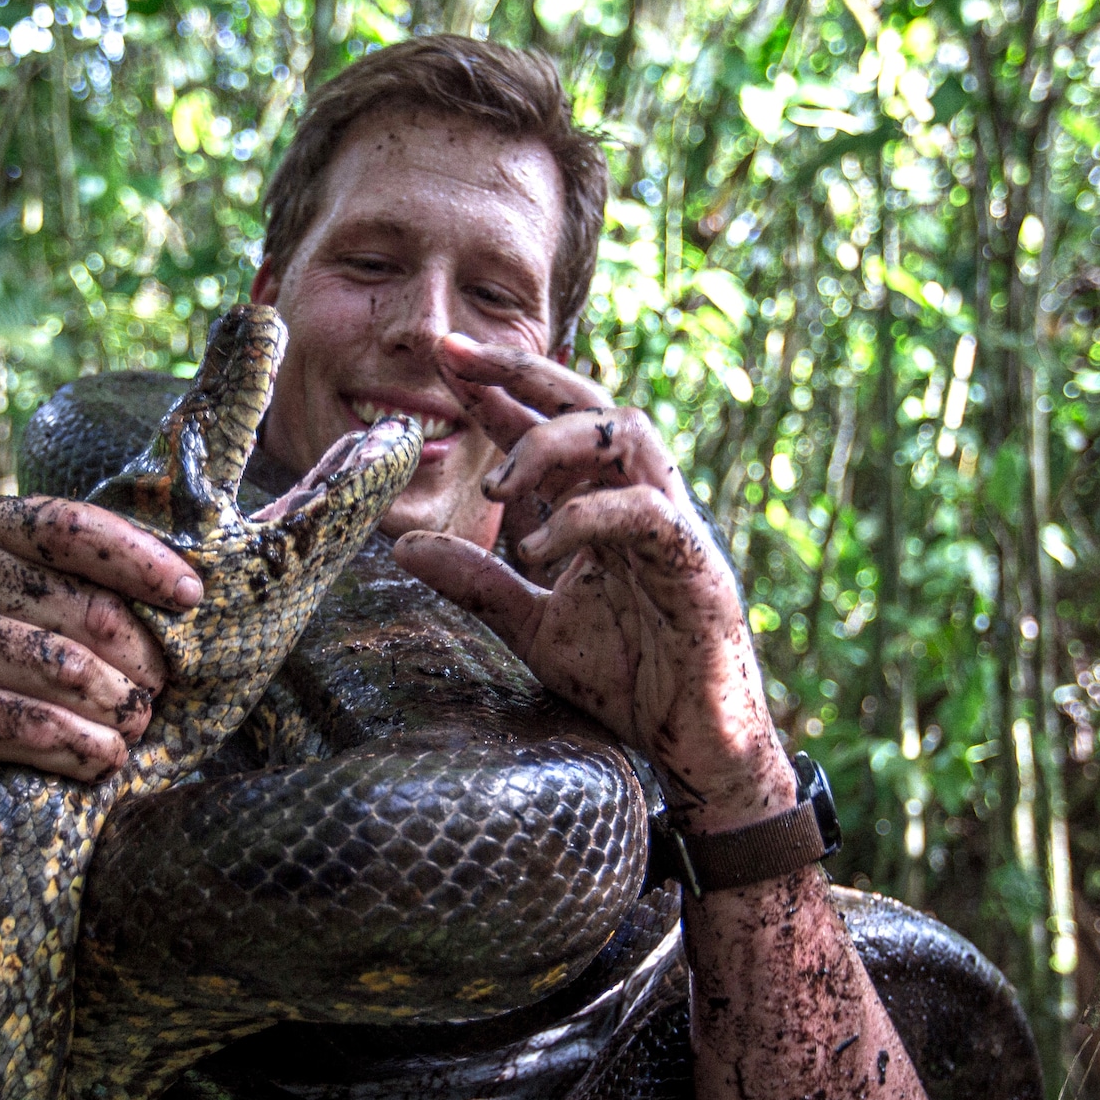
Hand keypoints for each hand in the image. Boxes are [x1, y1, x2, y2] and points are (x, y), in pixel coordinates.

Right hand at [0, 496, 202, 805]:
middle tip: (159, 692)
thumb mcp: (6, 592)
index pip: (74, 528)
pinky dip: (78, 746)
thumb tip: (185, 597)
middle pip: (84, 611)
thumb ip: (68, 579)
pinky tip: (103, 758)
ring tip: (135, 727)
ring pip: (63, 672)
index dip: (142, 560)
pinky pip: (25, 725)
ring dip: (118, 710)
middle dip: (140, 660)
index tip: (193, 597)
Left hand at [395, 339, 794, 832]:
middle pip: (589, 403)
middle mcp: (639, 498)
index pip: (549, 428)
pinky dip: (586, 519)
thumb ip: (478, 583)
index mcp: (602, 505)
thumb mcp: (532, 627)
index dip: (497, 391)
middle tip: (453, 356)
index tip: (441, 362)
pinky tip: (538, 549)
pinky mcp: (696, 564)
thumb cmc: (630, 679)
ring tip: (495, 488)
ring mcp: (672, 525)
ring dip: (553, 443)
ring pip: (625, 434)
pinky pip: (644, 512)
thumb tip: (403, 547)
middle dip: (520, 371)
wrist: (695, 744)